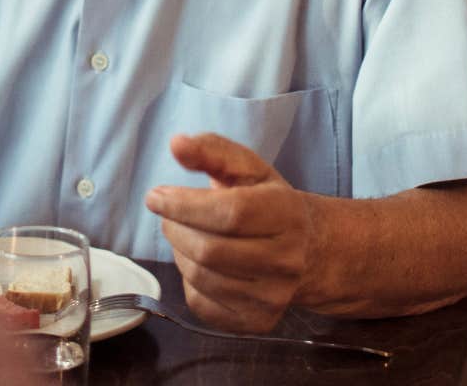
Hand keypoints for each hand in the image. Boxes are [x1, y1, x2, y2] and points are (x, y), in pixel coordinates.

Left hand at [145, 133, 316, 333]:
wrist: (311, 252)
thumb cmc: (271, 204)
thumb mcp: (249, 169)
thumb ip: (213, 151)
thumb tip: (177, 144)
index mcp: (286, 215)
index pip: (228, 213)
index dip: (184, 205)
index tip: (155, 196)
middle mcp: (286, 260)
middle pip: (209, 250)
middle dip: (175, 229)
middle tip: (170, 216)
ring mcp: (272, 297)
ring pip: (201, 277)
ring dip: (180, 253)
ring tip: (187, 236)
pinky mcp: (256, 322)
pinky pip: (201, 303)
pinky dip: (188, 280)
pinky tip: (200, 263)